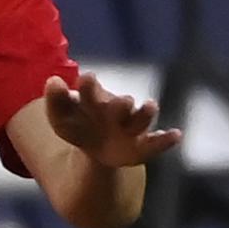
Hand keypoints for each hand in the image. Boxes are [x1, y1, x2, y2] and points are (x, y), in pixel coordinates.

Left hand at [43, 71, 180, 169]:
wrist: (97, 149)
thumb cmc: (78, 127)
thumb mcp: (61, 120)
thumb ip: (56, 101)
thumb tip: (52, 80)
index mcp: (94, 101)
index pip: (91, 91)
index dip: (90, 86)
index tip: (88, 78)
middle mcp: (116, 110)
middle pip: (120, 105)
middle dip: (121, 104)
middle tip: (123, 102)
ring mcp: (131, 127)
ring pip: (141, 120)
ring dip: (145, 114)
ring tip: (151, 106)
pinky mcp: (143, 146)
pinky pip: (157, 143)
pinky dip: (166, 140)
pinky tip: (176, 134)